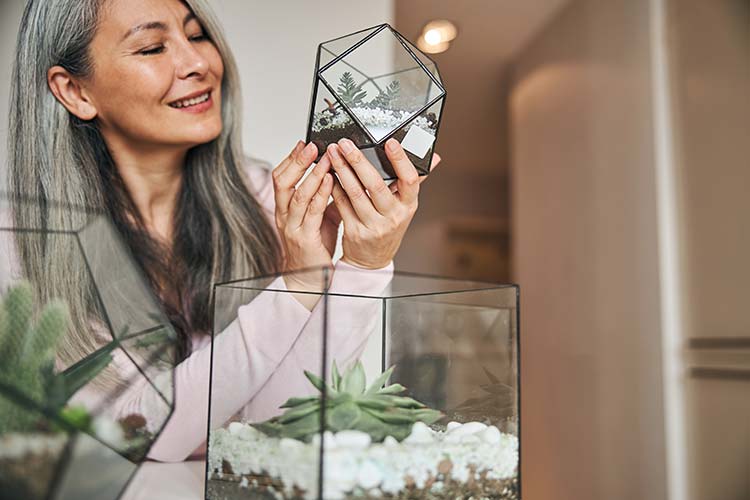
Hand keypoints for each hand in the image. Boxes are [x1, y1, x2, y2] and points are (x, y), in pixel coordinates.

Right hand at [272, 141, 333, 300]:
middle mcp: (284, 215)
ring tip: (326, 159)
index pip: (282, 177)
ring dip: (312, 174)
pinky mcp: (304, 238)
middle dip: (297, 161)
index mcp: (285, 208)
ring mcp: (292, 227)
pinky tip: (329, 183)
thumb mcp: (320, 217)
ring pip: (297, 195)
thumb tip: (341, 176)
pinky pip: (311, 212)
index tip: (304, 143)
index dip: (291, 159)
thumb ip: (326, 197)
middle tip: (312, 145)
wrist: (310, 277)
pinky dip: (320, 195)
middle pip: (282, 182)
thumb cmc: (315, 247)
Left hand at [325, 138, 431, 268]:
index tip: (390, 142)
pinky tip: (328, 174)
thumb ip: (413, 181)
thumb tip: (434, 157)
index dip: (400, 160)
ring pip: (355, 193)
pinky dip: (334, 187)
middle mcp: (393, 216)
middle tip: (346, 144)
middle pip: (376, 185)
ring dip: (342, 170)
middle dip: (358, 160)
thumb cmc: (388, 227)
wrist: (373, 260)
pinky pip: (342, 204)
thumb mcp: (405, 206)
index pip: (410, 180)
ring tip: (333, 154)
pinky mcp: (355, 231)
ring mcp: (374, 226)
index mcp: (409, 206)